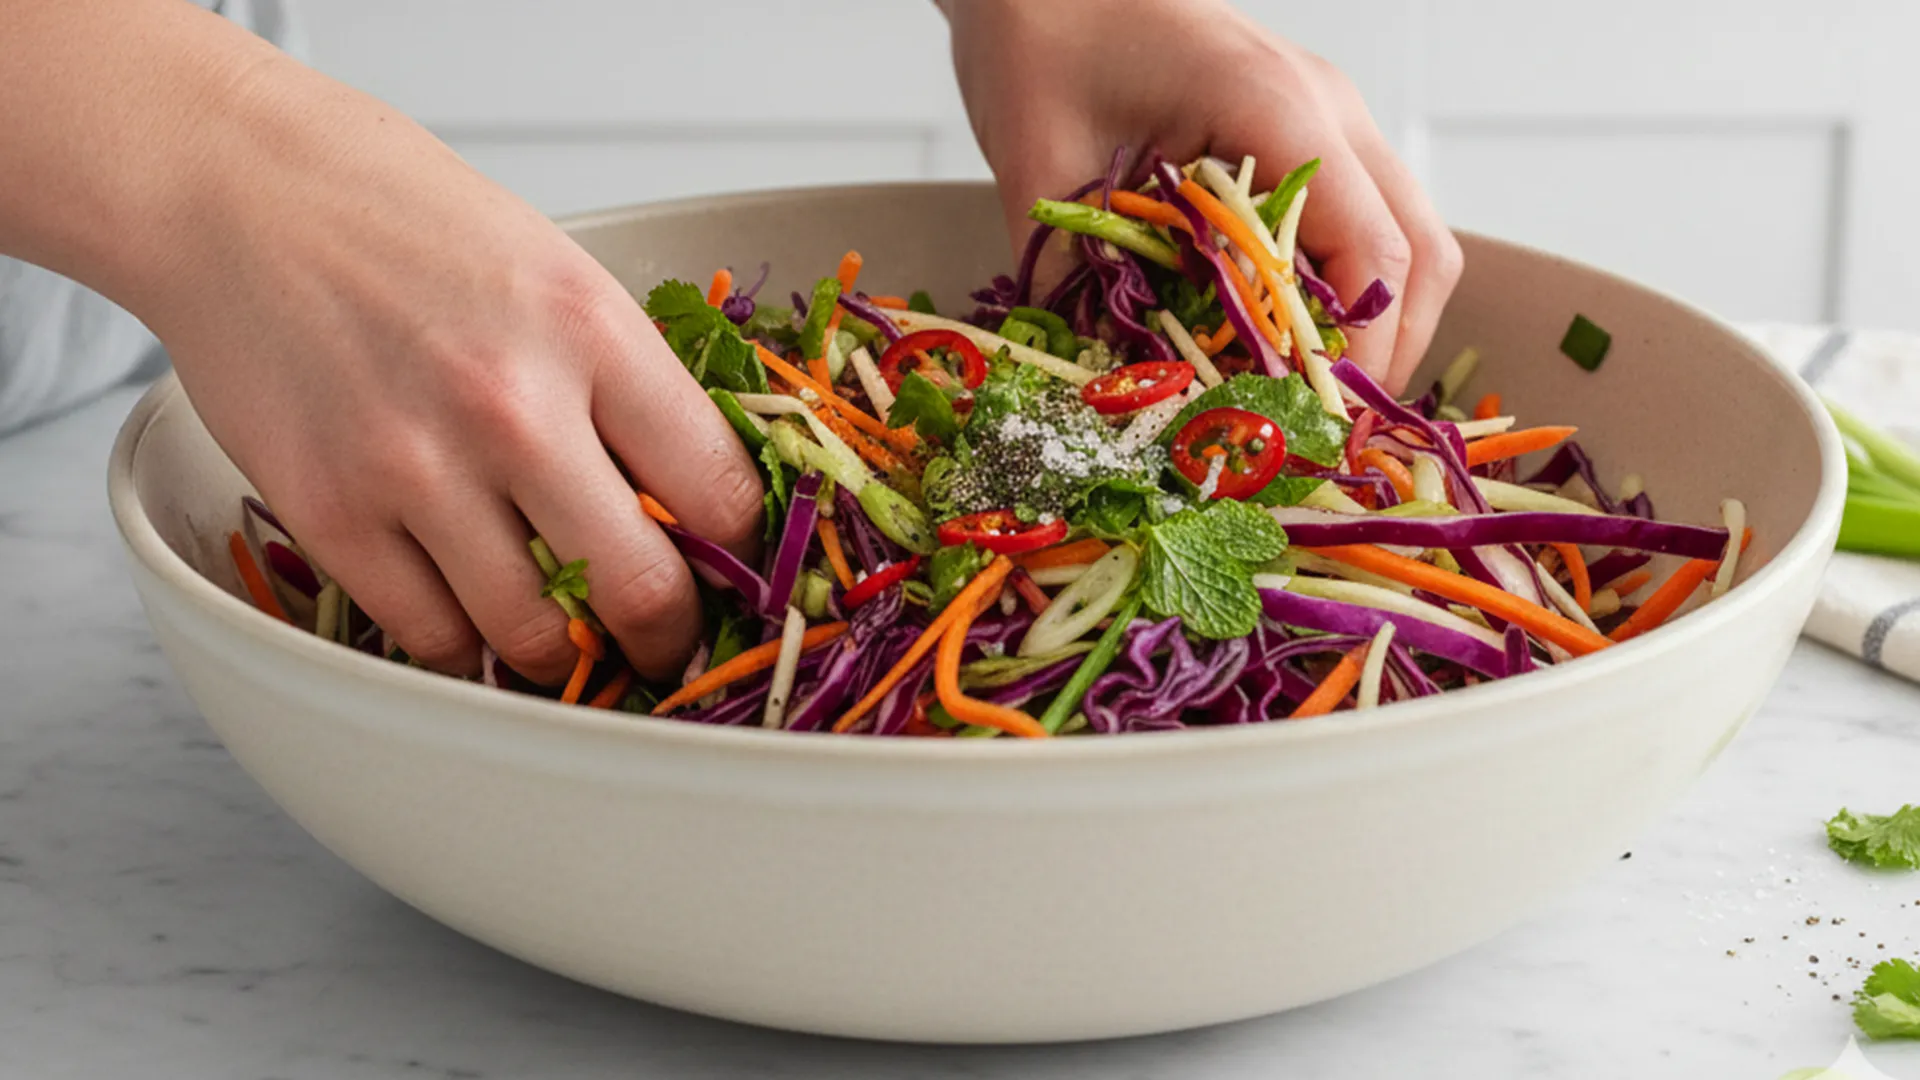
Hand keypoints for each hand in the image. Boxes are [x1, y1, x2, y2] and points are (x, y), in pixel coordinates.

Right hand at [134, 53, 762, 681]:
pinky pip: (430, 637)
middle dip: (668, 638)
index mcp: (593, 332)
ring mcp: (416, 468)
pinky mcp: (331, 514)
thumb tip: (697, 500)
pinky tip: (473, 618)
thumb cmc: (406, 224)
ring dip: (562, 654)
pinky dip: (464, 647)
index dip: (742, 556)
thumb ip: (629, 386)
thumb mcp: (561, 275)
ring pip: (533, 637)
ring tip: (567, 637)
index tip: (732, 575)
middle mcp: (513, 405)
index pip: (719, 492)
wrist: (242, 191)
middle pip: (641, 590)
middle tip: (665, 645)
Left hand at [942, 0, 1462, 392]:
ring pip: (1409, 240)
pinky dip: (1347, 293)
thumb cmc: (1041, 45)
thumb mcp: (1044, 174)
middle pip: (1420, 255)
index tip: (1317, 433)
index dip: (1358, 359)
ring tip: (1307, 401)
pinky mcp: (1310, 130)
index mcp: (1276, 109)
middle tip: (1322, 437)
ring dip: (1375, 330)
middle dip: (1385, 359)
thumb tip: (1119, 400)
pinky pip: (1367, 222)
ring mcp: (1331, 115)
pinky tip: (1288, 342)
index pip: (1372, 254)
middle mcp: (1329, 109)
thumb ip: (1081, 286)